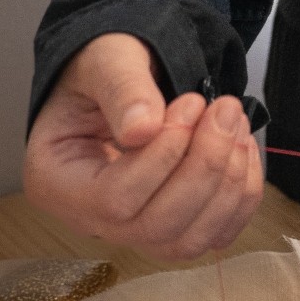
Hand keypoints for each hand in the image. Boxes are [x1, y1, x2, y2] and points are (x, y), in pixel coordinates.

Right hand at [22, 32, 262, 261]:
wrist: (123, 77)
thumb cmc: (104, 68)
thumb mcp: (105, 60)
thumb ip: (122, 89)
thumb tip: (144, 129)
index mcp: (58, 182)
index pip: (113, 199)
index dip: (163, 157)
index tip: (191, 103)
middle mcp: (91, 219)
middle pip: (156, 226)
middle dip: (204, 166)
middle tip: (224, 109)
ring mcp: (135, 230)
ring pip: (190, 240)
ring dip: (228, 181)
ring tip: (233, 121)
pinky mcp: (176, 227)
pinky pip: (217, 233)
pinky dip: (241, 193)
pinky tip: (241, 145)